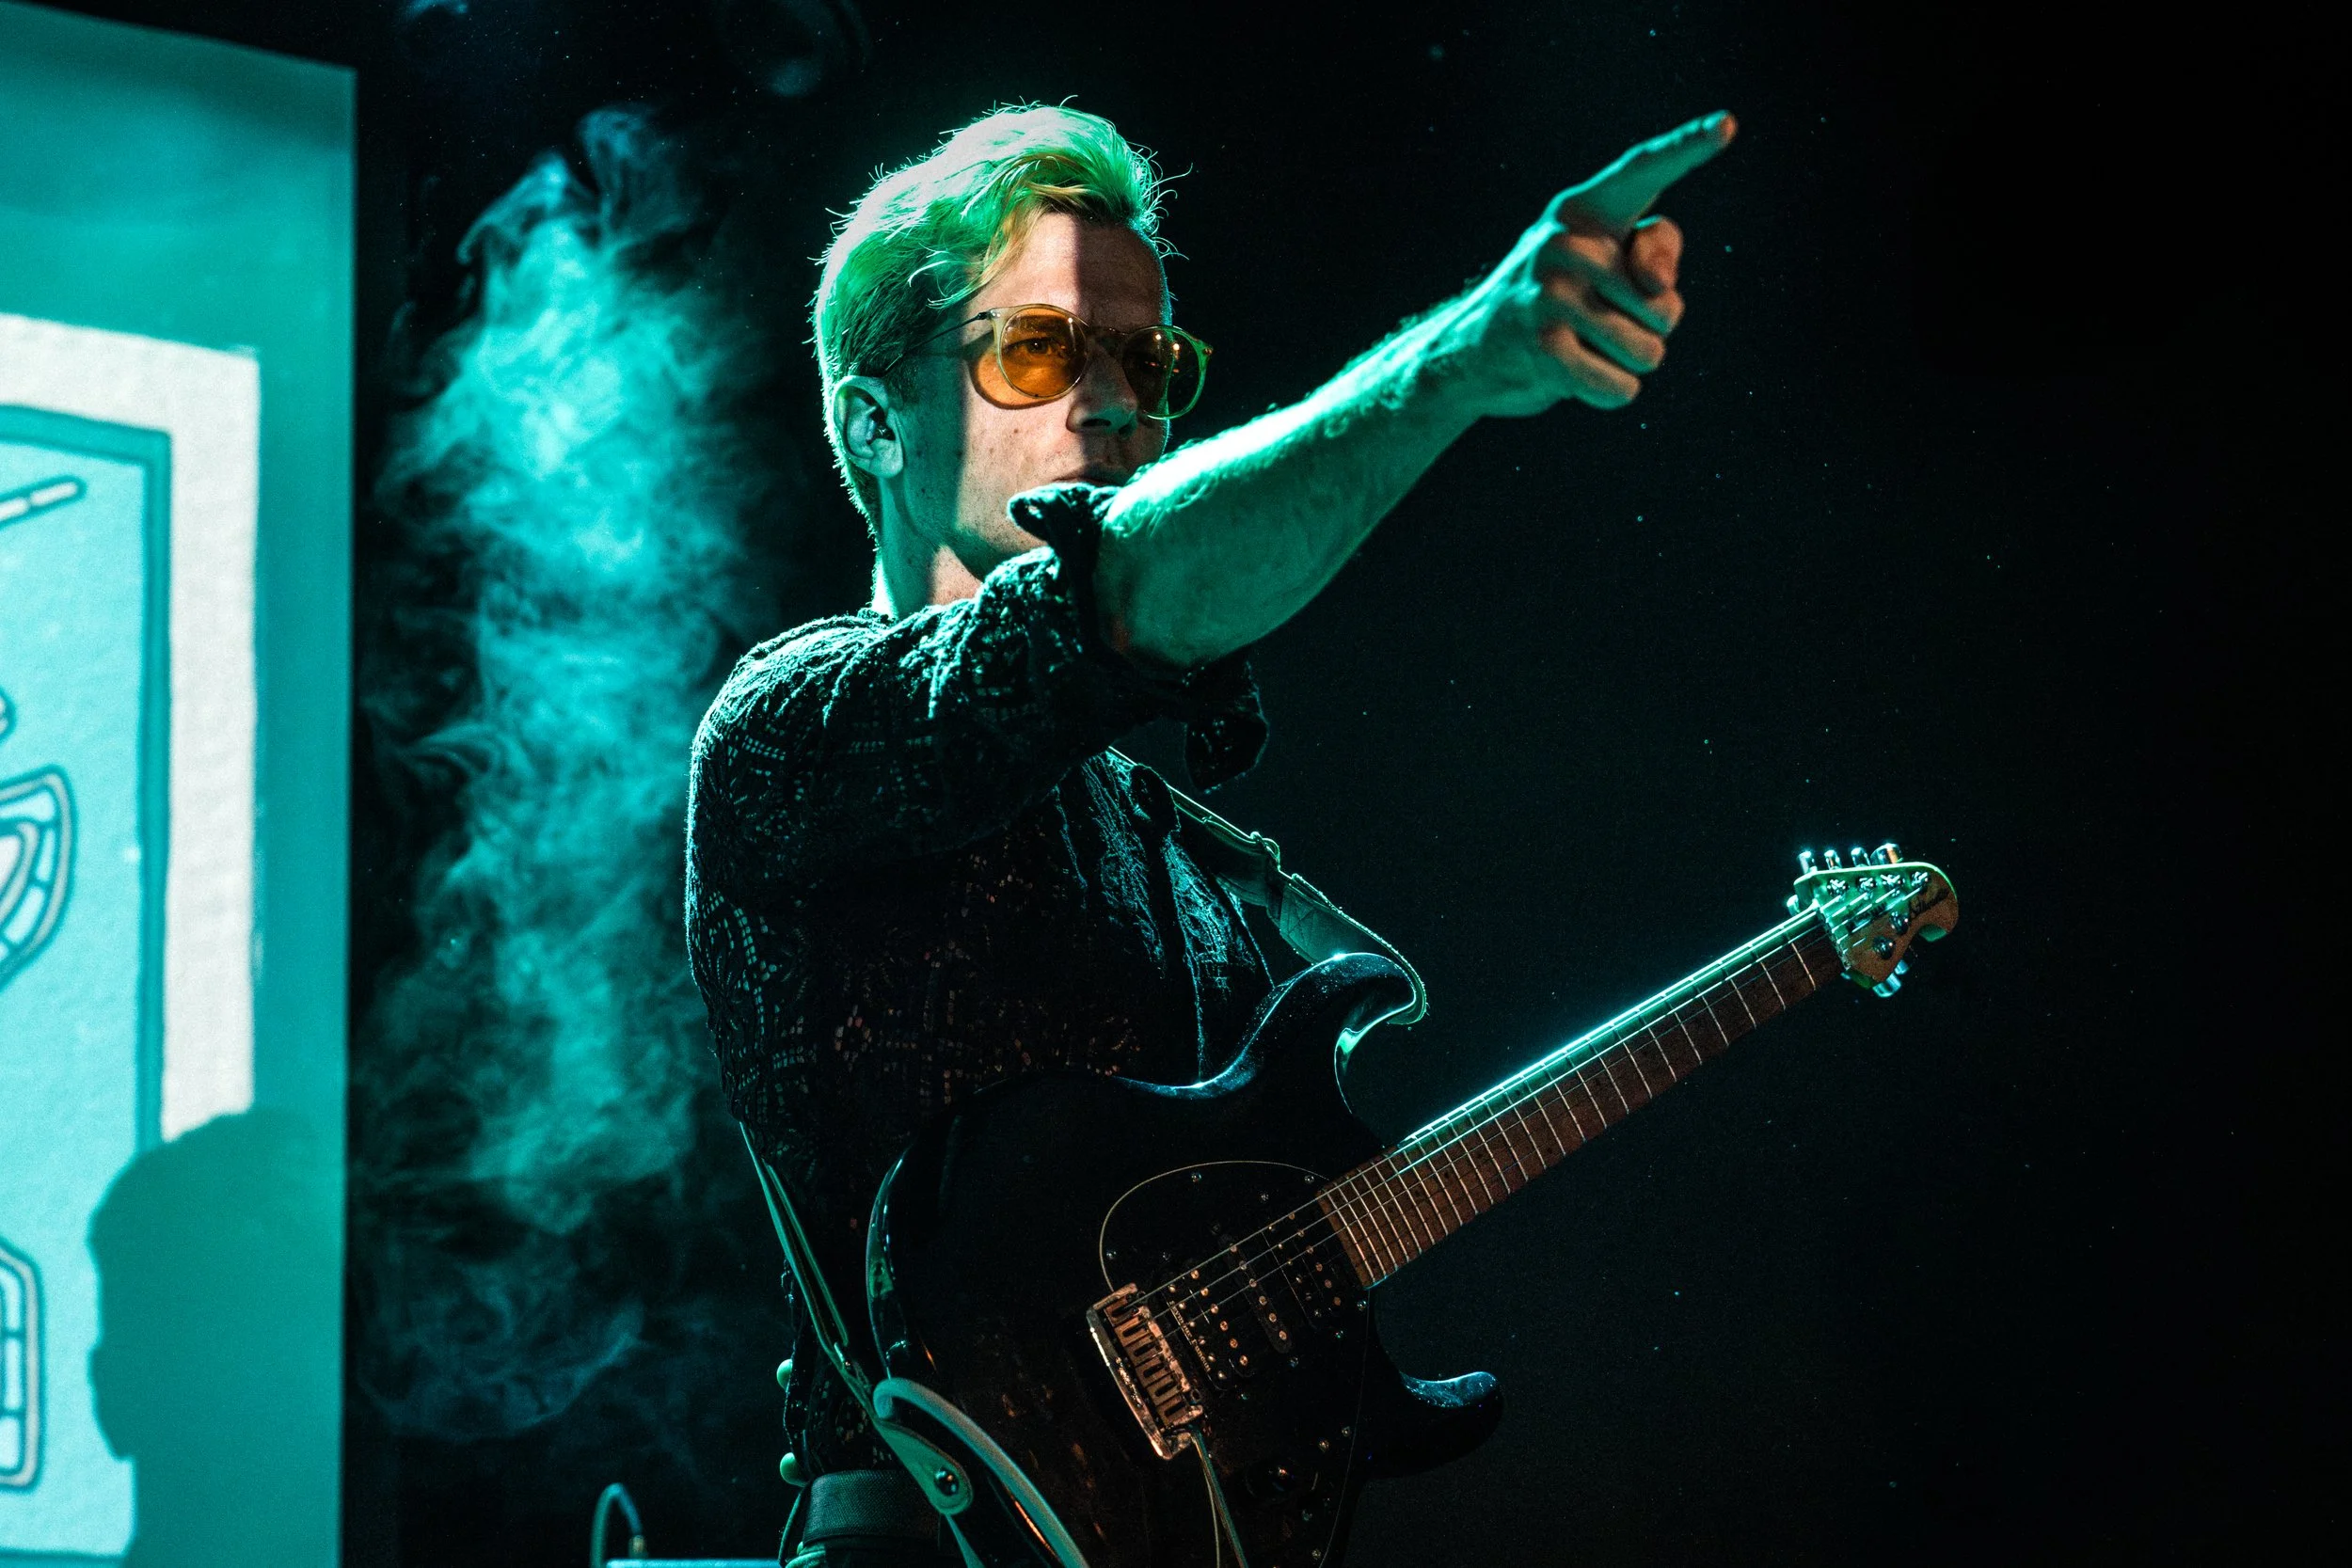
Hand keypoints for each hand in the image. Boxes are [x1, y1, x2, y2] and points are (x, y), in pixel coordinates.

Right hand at [1438, 112, 1735, 415]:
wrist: (1467, 353)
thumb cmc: (1557, 300)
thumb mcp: (1604, 262)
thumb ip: (1655, 255)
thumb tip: (1657, 285)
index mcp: (1584, 210)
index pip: (1643, 172)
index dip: (1688, 148)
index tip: (1728, 125)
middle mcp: (1565, 242)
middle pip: (1665, 307)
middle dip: (1646, 331)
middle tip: (1594, 322)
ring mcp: (1550, 295)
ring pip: (1648, 352)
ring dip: (1626, 364)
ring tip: (1580, 346)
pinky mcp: (1543, 348)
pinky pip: (1621, 387)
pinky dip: (1608, 393)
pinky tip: (1571, 376)